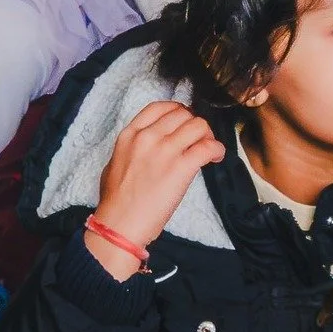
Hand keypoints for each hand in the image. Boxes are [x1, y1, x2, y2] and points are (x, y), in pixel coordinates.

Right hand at [86, 101, 225, 279]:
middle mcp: (148, 137)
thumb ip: (134, 148)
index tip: (185, 120)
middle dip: (195, 124)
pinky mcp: (181, 167)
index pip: (160, 106)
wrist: (119, 225)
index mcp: (130, 134)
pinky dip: (217, 150)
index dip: (178, 111)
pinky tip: (216, 158)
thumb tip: (150, 147)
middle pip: (183, 114)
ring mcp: (165, 150)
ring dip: (208, 135)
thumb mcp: (116, 162)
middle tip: (199, 138)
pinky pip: (208, 147)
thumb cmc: (116, 201)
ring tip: (208, 148)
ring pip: (199, 125)